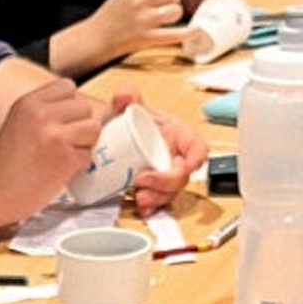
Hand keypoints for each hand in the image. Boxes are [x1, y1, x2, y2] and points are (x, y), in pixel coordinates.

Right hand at [0, 79, 100, 221]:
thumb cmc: (6, 164)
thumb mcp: (20, 122)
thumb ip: (46, 110)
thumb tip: (85, 106)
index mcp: (28, 102)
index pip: (68, 87)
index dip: (70, 106)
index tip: (61, 122)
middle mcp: (41, 114)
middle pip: (84, 107)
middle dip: (80, 125)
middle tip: (62, 143)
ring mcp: (54, 136)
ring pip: (93, 128)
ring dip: (84, 144)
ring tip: (64, 155)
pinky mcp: (64, 158)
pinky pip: (88, 155)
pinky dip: (79, 165)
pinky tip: (59, 170)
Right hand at [85, 0, 190, 58]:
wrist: (97, 38)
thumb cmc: (112, 15)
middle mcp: (139, 1)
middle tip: (167, 4)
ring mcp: (144, 20)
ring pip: (176, 11)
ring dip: (174, 14)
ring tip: (165, 18)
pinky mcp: (147, 38)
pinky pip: (174, 34)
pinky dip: (187, 33)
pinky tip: (195, 30)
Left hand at [111, 90, 207, 216]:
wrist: (105, 138)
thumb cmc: (122, 120)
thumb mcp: (124, 106)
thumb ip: (126, 95)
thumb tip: (126, 96)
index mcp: (176, 136)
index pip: (197, 148)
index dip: (196, 160)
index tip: (184, 167)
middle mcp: (172, 157)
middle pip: (182, 176)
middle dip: (166, 184)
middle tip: (143, 181)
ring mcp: (162, 175)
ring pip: (170, 193)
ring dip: (157, 199)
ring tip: (139, 197)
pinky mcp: (151, 188)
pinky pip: (157, 202)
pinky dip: (150, 208)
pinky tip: (141, 208)